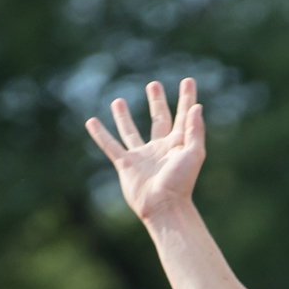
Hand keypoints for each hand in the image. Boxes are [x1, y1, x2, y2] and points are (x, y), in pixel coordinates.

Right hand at [86, 78, 205, 226]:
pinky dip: (100, 134)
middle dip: (157, 102)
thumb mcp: (194, 154)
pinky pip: (110, 146)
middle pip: (158, 119)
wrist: (164, 207)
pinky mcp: (126, 165)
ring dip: (124, 117)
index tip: (188, 81)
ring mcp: (142, 157)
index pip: (183, 116)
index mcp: (178, 144)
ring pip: (130, 131)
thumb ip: (195, 130)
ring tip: (118, 101)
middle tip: (154, 85)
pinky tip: (91, 122)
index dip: (187, 99)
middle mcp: (160, 148)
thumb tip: (196, 107)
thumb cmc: (181, 183)